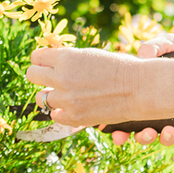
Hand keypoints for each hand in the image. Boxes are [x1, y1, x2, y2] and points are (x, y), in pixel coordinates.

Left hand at [26, 47, 148, 140]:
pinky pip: (54, 115)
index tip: (46, 62)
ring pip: (41, 97)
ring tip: (65, 93)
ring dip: (51, 94)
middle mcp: (62, 77)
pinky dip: (61, 111)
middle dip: (40, 75)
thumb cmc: (122, 67)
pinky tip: (73, 106)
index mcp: (67, 58)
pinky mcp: (73, 117)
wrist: (141, 87)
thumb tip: (51, 60)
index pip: (37, 57)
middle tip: (50, 77)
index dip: (42, 59)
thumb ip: (70, 59)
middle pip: (32, 75)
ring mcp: (66, 99)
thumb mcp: (92, 55)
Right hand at [119, 34, 173, 147]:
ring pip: (165, 137)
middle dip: (142, 137)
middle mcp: (158, 108)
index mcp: (145, 93)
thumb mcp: (170, 44)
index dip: (119, 130)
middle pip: (143, 132)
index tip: (117, 134)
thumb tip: (142, 53)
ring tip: (170, 131)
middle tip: (147, 132)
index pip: (127, 116)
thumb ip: (155, 46)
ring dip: (164, 138)